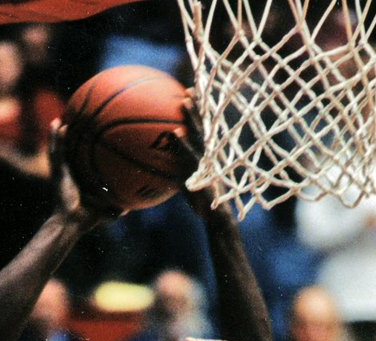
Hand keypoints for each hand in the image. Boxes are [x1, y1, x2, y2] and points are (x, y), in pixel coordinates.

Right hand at [50, 121, 119, 225]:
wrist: (71, 224)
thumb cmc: (87, 220)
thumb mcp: (107, 210)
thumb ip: (117, 207)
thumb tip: (132, 206)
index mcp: (76, 182)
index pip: (78, 164)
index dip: (80, 152)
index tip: (85, 138)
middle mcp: (67, 175)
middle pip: (67, 154)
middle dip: (67, 140)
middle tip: (71, 123)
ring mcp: (61, 173)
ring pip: (58, 150)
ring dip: (57, 135)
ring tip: (60, 119)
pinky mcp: (57, 173)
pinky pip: (57, 152)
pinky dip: (57, 138)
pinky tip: (59, 125)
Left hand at [176, 92, 216, 215]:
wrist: (215, 215)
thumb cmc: (200, 202)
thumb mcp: (186, 183)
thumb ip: (177, 171)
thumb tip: (160, 166)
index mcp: (206, 154)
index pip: (202, 129)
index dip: (197, 112)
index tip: (190, 95)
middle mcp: (207, 154)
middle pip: (202, 125)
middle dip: (196, 107)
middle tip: (189, 89)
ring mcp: (206, 161)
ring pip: (198, 135)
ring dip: (191, 118)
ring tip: (183, 101)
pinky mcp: (203, 171)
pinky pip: (191, 155)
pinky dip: (183, 144)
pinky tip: (176, 134)